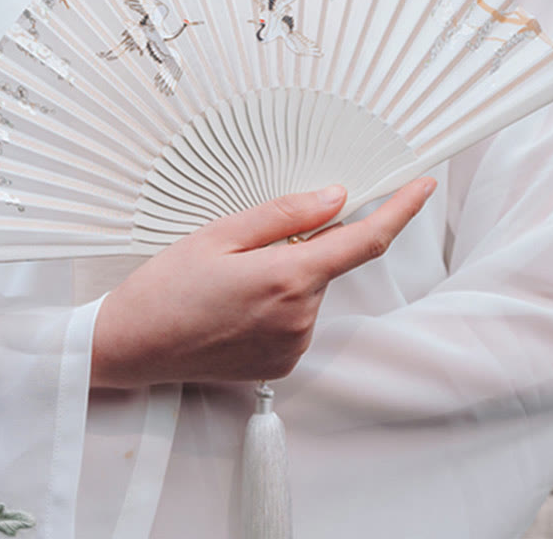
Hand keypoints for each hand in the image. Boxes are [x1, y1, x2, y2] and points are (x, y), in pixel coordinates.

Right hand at [90, 177, 436, 388]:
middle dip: (302, 246)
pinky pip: (296, 320)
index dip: (399, 211)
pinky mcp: (280, 364)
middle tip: (246, 248)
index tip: (421, 187)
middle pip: (326, 264)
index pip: (364, 240)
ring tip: (230, 281)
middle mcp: (299, 319)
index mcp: (288, 279)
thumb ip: (286, 214)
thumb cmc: (167, 286)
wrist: (131, 345)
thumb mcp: (221, 234)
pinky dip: (278, 303)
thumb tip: (335, 198)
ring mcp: (291, 346)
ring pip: (309, 291)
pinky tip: (235, 305)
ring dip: (287, 276)